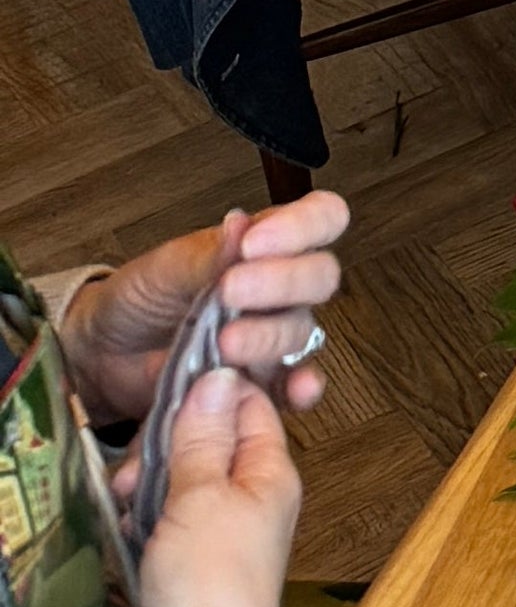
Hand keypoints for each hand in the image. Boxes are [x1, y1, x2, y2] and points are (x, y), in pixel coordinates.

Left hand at [65, 195, 348, 426]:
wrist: (104, 355)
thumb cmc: (140, 298)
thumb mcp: (165, 268)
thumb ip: (207, 254)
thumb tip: (241, 225)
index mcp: (267, 245)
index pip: (320, 218)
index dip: (304, 226)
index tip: (255, 244)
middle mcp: (280, 289)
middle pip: (321, 276)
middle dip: (282, 281)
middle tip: (231, 291)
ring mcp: (272, 337)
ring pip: (302, 331)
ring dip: (268, 336)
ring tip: (223, 344)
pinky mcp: (260, 383)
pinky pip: (294, 387)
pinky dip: (301, 388)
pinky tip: (294, 388)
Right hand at [121, 366, 299, 606]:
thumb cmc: (211, 581)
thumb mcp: (203, 497)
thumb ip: (204, 438)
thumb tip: (218, 377)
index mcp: (273, 473)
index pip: (251, 408)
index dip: (213, 391)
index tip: (171, 387)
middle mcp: (254, 498)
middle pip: (210, 447)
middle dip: (167, 449)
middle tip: (136, 465)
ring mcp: (223, 532)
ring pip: (182, 486)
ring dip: (150, 487)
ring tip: (127, 499)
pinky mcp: (193, 564)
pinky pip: (167, 523)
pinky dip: (145, 521)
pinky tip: (128, 530)